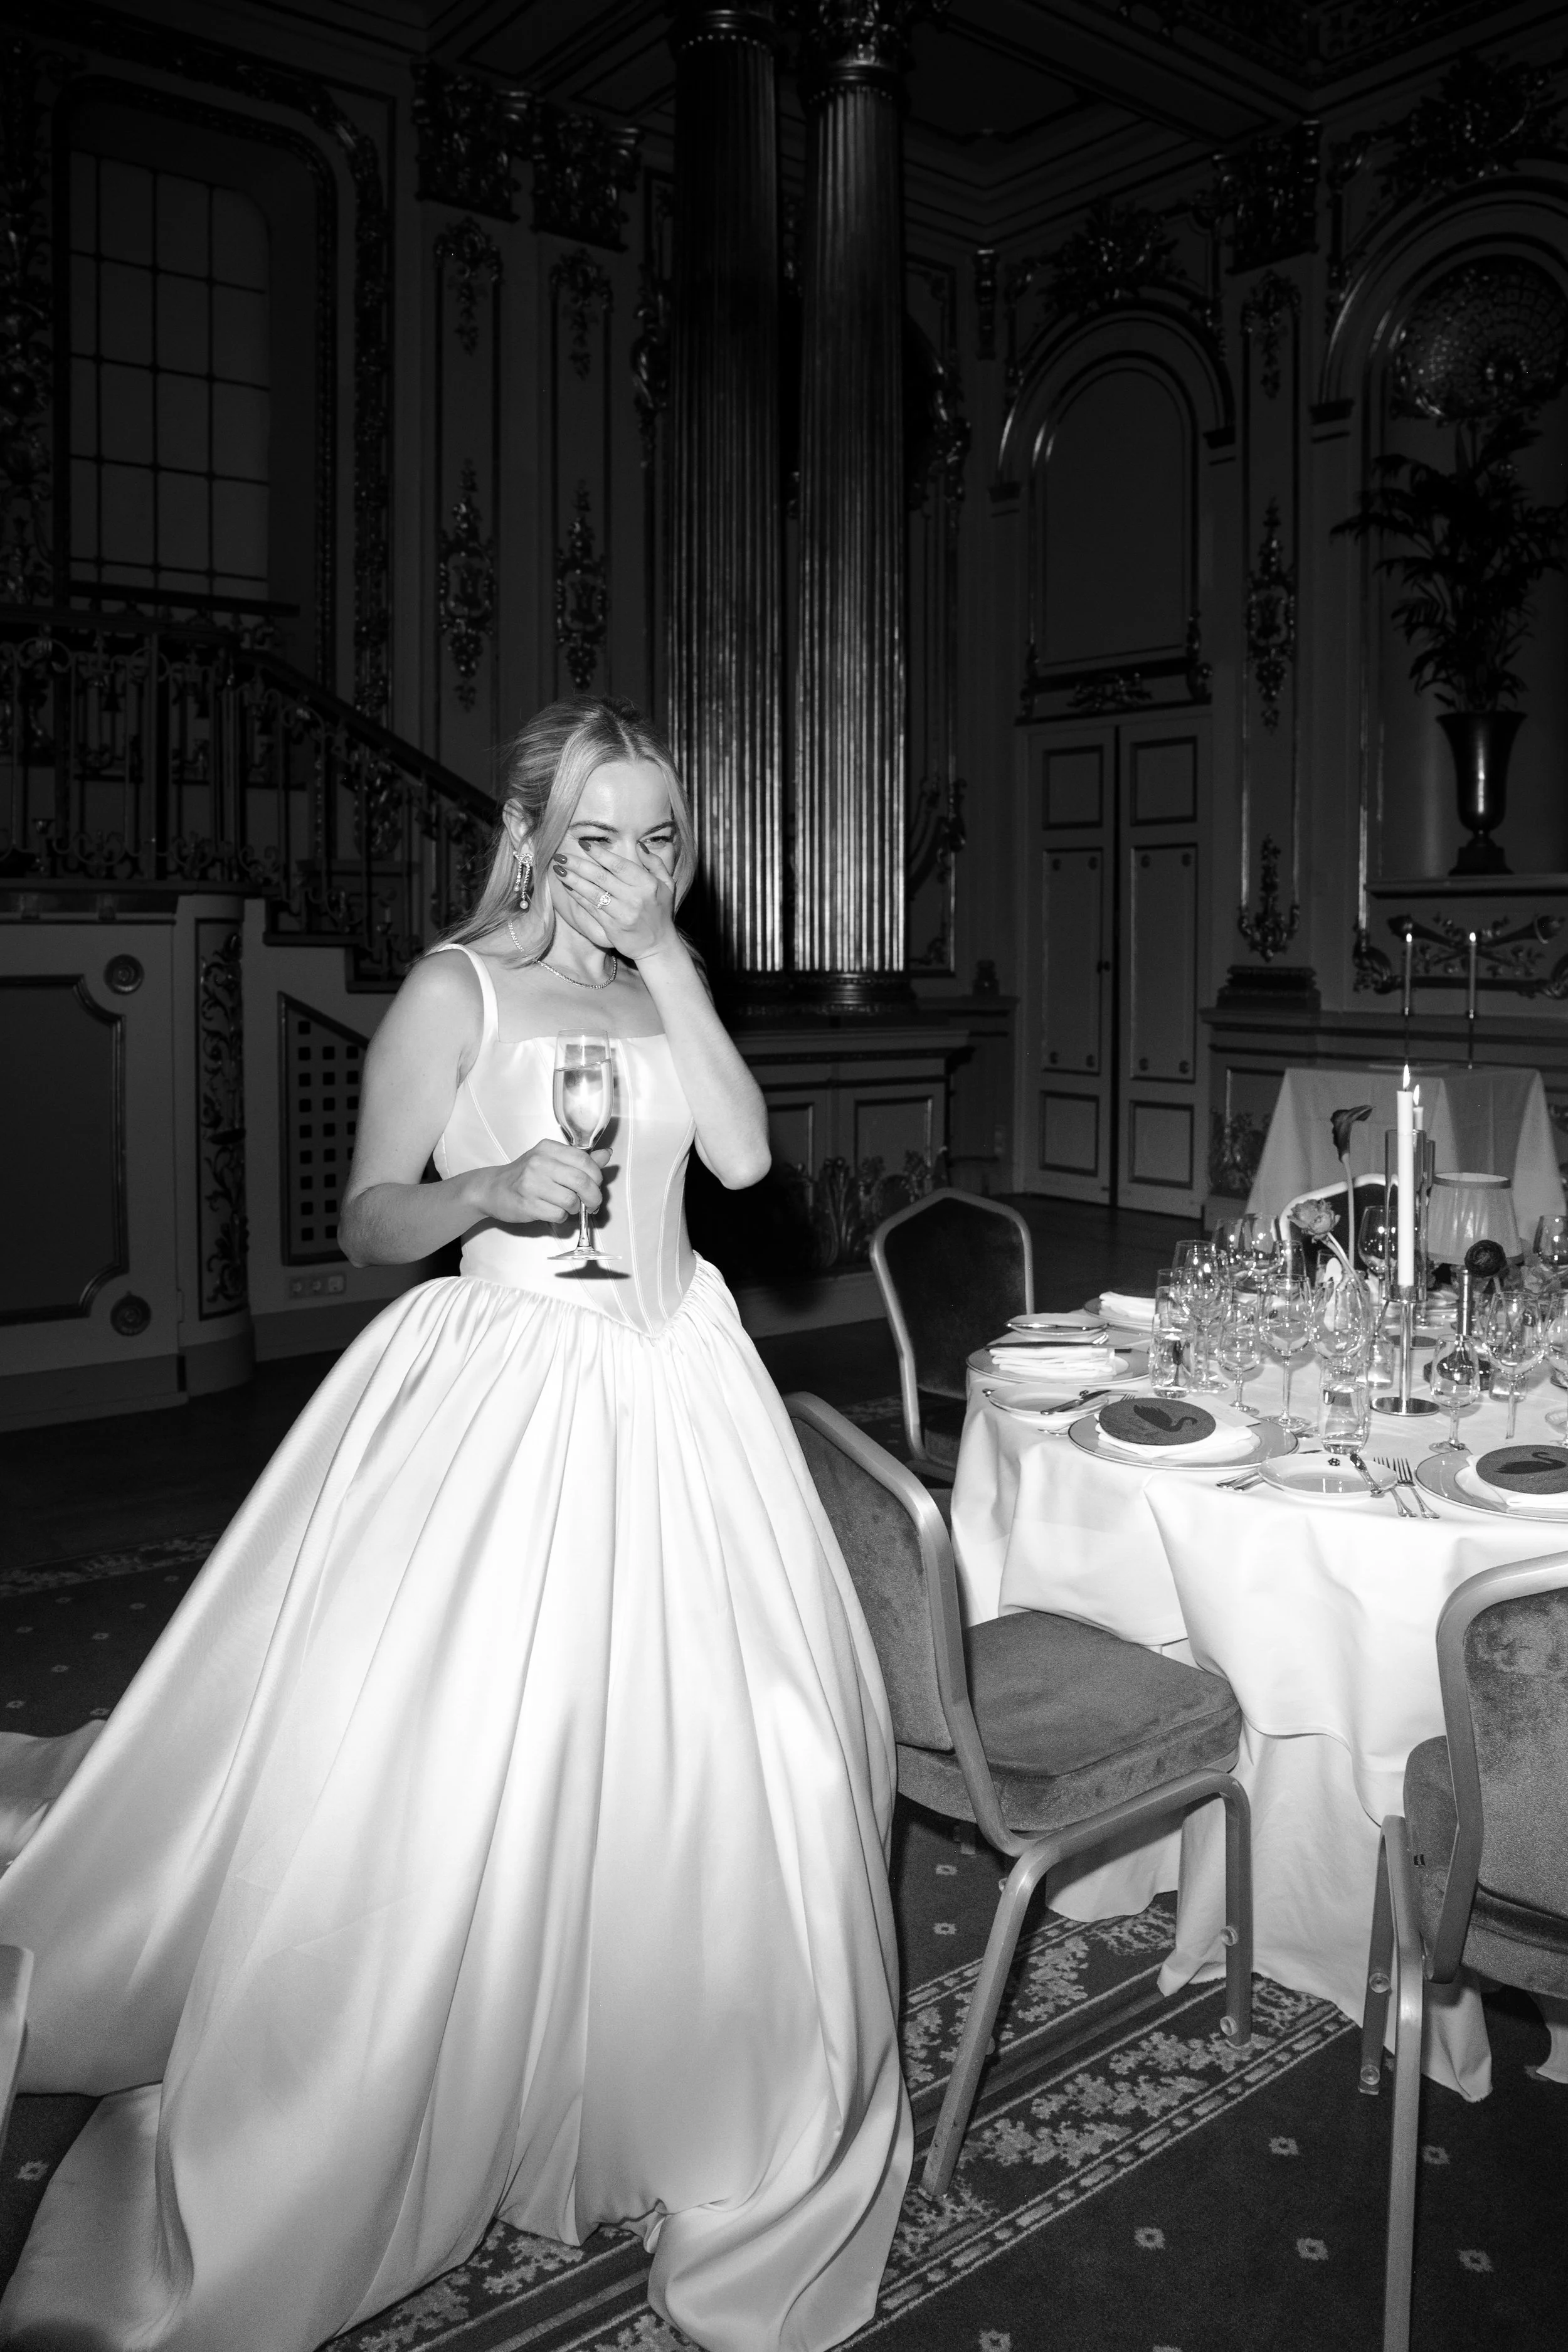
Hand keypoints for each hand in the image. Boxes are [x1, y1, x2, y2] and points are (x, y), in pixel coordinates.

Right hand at [470, 1141, 607, 1227]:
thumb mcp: (551, 1161)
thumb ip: (579, 1160)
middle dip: (594, 1197)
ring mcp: (531, 1183)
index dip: (597, 1176)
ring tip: (568, 1207)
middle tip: (593, 1203)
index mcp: (548, 1148)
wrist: (492, 1189)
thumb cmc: (525, 1176)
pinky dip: (561, 1217)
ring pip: (571, 1200)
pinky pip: (558, 1214)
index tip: (596, 1185)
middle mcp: (539, 1163)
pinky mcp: (527, 1204)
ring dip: (576, 1208)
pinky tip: (553, 1211)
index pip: (584, 1161)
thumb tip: (606, 1155)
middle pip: (582, 1181)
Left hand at [550, 842, 679, 962]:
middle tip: (561, 856)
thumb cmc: (661, 912)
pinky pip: (591, 909)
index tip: (583, 844)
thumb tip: (639, 845)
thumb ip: (655, 863)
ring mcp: (622, 914)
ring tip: (558, 869)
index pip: (619, 865)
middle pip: (601, 877)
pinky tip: (567, 887)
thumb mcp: (667, 885)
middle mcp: (634, 898)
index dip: (599, 853)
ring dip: (573, 880)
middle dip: (578, 864)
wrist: (658, 946)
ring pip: (593, 893)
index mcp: (647, 885)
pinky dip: (578, 897)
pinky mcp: (611, 927)